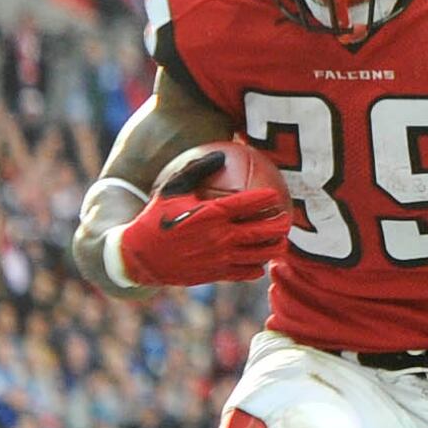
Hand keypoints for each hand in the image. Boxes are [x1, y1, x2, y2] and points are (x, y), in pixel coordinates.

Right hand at [113, 186, 292, 288]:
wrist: (140, 255)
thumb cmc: (155, 217)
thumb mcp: (173, 187)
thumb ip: (198, 169)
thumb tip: (220, 153)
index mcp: (212, 213)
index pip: (248, 204)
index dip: (266, 199)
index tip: (276, 195)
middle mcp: (220, 236)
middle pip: (261, 231)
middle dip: (280, 225)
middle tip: (287, 218)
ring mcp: (220, 258)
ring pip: (257, 255)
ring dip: (274, 249)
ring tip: (282, 243)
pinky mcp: (215, 274)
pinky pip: (244, 272)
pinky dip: (256, 268)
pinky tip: (260, 264)